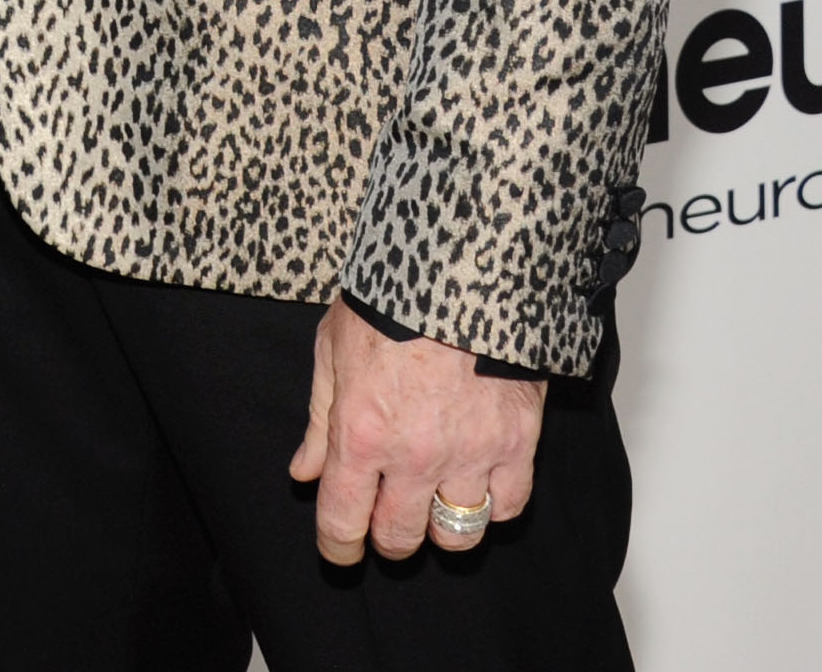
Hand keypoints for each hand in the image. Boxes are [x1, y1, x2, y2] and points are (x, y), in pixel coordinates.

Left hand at [286, 297, 543, 563]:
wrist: (457, 270)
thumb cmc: (387, 301)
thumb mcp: (331, 351)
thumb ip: (319, 421)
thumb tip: (304, 472)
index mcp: (360, 434)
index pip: (343, 520)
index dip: (337, 547)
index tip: (339, 551)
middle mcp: (413, 456)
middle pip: (399, 537)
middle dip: (388, 540)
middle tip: (387, 525)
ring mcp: (468, 454)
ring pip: (457, 534)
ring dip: (442, 530)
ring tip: (434, 508)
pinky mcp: (516, 443)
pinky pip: (507, 506)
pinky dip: (493, 506)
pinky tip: (479, 487)